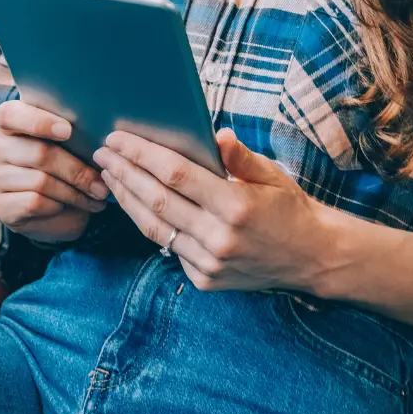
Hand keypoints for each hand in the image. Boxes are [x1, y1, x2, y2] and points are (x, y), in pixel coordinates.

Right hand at [0, 100, 107, 243]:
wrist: (48, 209)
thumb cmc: (61, 167)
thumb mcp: (67, 146)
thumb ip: (73, 135)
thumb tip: (101, 139)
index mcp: (9, 123)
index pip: (12, 115)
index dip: (40, 121)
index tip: (68, 131)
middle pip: (39, 154)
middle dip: (76, 171)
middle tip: (100, 184)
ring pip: (41, 181)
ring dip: (74, 192)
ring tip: (95, 197)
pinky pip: (34, 203)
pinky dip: (59, 206)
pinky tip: (70, 206)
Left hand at [95, 127, 353, 292]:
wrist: (311, 258)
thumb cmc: (289, 208)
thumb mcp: (272, 174)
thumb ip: (240, 157)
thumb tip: (216, 133)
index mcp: (236, 206)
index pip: (175, 174)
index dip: (141, 154)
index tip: (118, 138)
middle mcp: (219, 237)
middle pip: (156, 200)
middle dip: (123, 173)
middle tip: (102, 153)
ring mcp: (210, 263)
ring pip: (154, 228)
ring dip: (126, 199)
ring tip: (108, 176)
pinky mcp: (205, 279)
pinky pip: (168, 248)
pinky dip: (148, 224)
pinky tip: (134, 204)